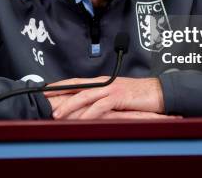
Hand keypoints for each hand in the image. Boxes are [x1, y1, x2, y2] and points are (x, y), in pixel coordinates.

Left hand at [44, 76, 165, 119]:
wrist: (159, 93)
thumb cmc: (139, 97)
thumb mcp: (117, 98)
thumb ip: (102, 101)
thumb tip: (88, 109)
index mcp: (102, 82)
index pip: (76, 82)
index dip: (59, 85)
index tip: (44, 89)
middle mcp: (104, 83)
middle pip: (76, 86)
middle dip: (58, 92)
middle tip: (42, 99)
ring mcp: (111, 88)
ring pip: (85, 96)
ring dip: (69, 106)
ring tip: (57, 115)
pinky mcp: (119, 97)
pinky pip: (100, 106)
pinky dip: (89, 114)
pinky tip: (80, 120)